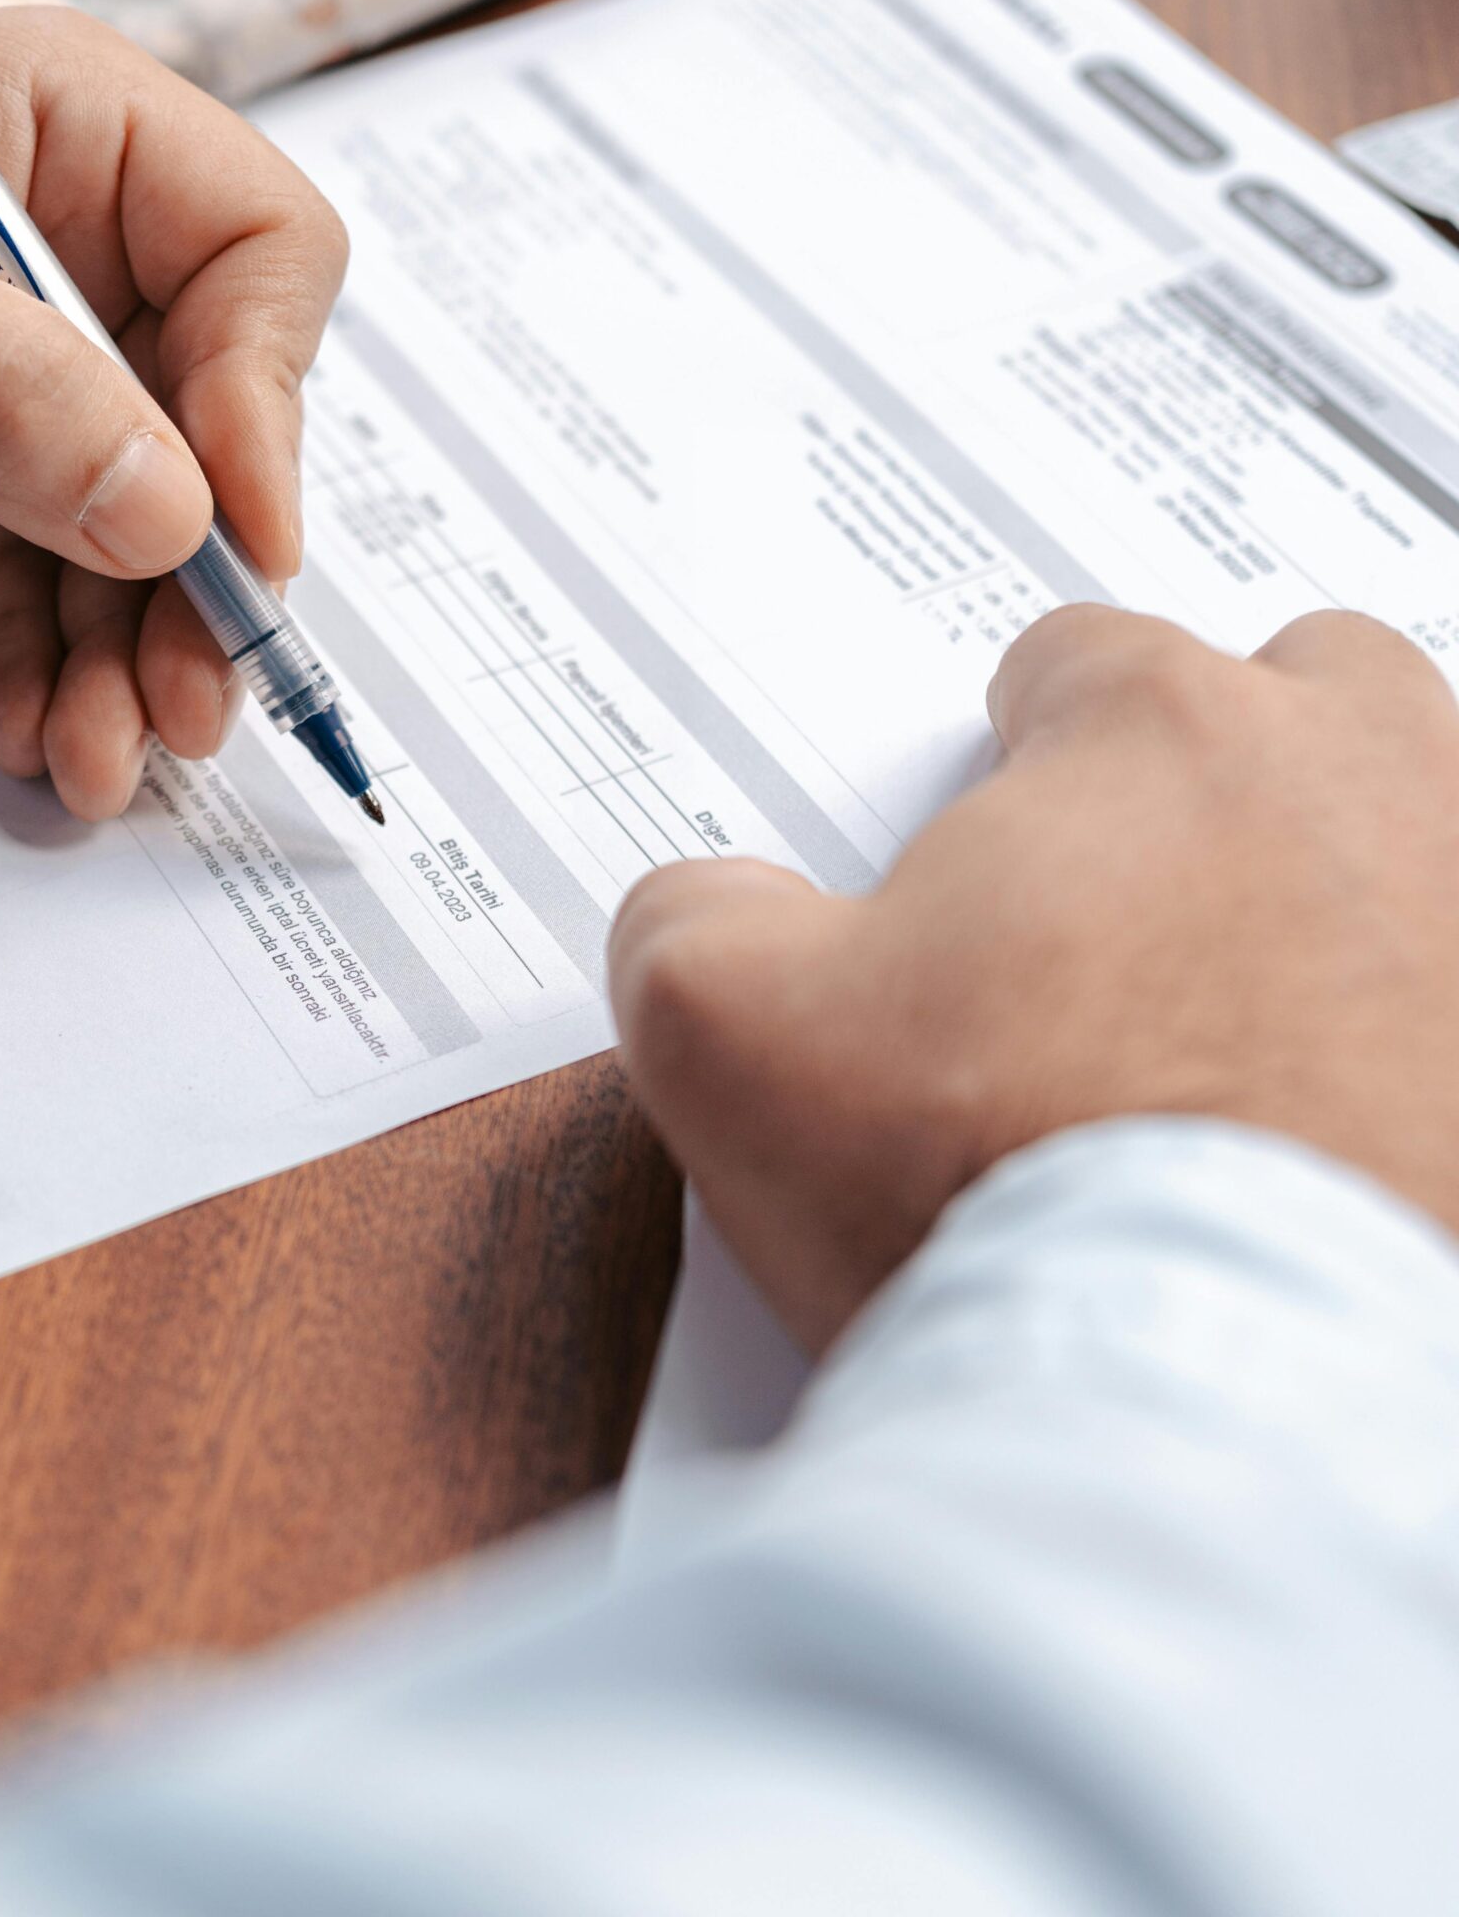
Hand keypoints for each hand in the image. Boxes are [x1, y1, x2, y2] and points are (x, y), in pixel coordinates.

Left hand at [0, 9, 344, 819]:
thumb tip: (175, 512)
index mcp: (62, 129)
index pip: (254, 251)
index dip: (269, 395)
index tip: (236, 536)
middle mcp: (67, 251)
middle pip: (218, 422)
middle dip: (204, 575)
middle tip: (193, 701)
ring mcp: (19, 381)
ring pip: (144, 533)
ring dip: (134, 654)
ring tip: (100, 756)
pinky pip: (52, 591)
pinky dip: (50, 668)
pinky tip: (28, 728)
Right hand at [607, 605, 1458, 1349]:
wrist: (1227, 1408)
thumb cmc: (1008, 1191)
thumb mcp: (724, 1032)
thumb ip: (691, 920)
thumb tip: (716, 912)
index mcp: (1158, 731)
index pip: (1078, 666)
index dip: (1019, 767)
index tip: (1001, 871)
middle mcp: (1368, 781)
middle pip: (1305, 697)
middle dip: (1233, 781)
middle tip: (1157, 926)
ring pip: (1439, 823)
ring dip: (1370, 887)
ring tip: (1280, 1027)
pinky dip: (1428, 1044)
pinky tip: (1370, 1135)